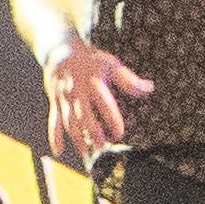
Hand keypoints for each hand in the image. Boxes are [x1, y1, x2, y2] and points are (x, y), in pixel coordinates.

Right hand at [43, 42, 151, 157]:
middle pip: (83, 115)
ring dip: (77, 138)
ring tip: (86, 153)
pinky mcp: (55, 103)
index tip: (119, 133)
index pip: (103, 103)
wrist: (59, 50)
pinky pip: (53, 121)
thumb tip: (150, 88)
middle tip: (101, 146)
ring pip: (68, 121)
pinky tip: (58, 152)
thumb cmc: (90, 59)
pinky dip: (54, 136)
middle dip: (91, 131)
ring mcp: (63, 99)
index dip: (111, 119)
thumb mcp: (110, 64)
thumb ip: (128, 80)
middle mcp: (76, 92)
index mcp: (92, 82)